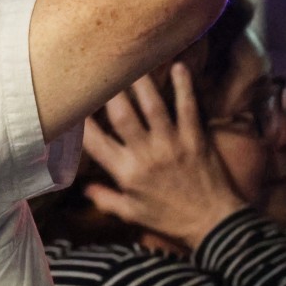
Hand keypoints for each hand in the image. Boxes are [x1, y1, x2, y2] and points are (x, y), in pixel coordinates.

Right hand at [83, 63, 247, 250]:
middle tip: (98, 67)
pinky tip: (179, 66)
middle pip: (122, 115)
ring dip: (140, 82)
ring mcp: (172, 144)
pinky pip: (188, 108)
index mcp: (127, 172)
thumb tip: (82, 189)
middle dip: (108, 90)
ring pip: (153, 106)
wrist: (215, 226)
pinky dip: (184, 87)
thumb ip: (105, 199)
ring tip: (130, 59)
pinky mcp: (195, 139)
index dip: (80, 120)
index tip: (70, 101)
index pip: (95, 142)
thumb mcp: (132, 215)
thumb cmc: (171, 220)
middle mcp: (146, 155)